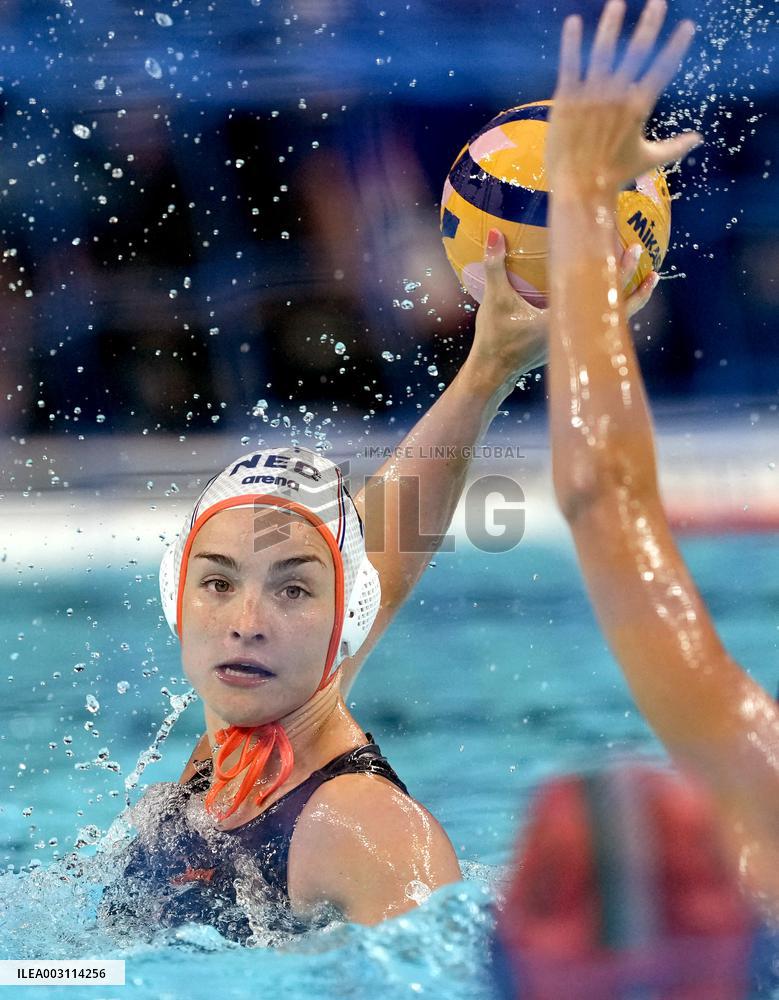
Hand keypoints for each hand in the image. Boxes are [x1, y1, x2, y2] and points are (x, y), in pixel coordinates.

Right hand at [472, 231, 657, 377]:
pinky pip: (601, 323)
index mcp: (564, 321)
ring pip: (614, 318)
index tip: (632, 251)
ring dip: (631, 297)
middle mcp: (577, 333)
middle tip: (641, 252)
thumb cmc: (494, 340)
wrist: (493, 372)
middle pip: (617, 307)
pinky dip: (613, 306)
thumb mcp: (494, 301)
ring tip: (649, 278)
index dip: (619, 272)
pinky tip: (616, 295)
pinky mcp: (572, 343)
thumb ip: (494, 267)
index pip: (601, 295)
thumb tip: (493, 234)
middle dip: (633, 280)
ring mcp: (577, 340)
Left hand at [547, 0, 701, 192]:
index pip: (663, 68)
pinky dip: (571, 43)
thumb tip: (699, 139)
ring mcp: (591, 95)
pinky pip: (571, 64)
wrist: (580, 189)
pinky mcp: (567, 100)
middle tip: (657, 2)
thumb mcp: (648, 160)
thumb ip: (676, 146)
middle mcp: (617, 96)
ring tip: (617, 3)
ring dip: (611, 24)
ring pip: (603, 51)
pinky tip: (572, 22)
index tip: (686, 26)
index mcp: (639, 107)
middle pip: (637, 52)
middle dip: (649, 25)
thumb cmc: (615, 176)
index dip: (676, 46)